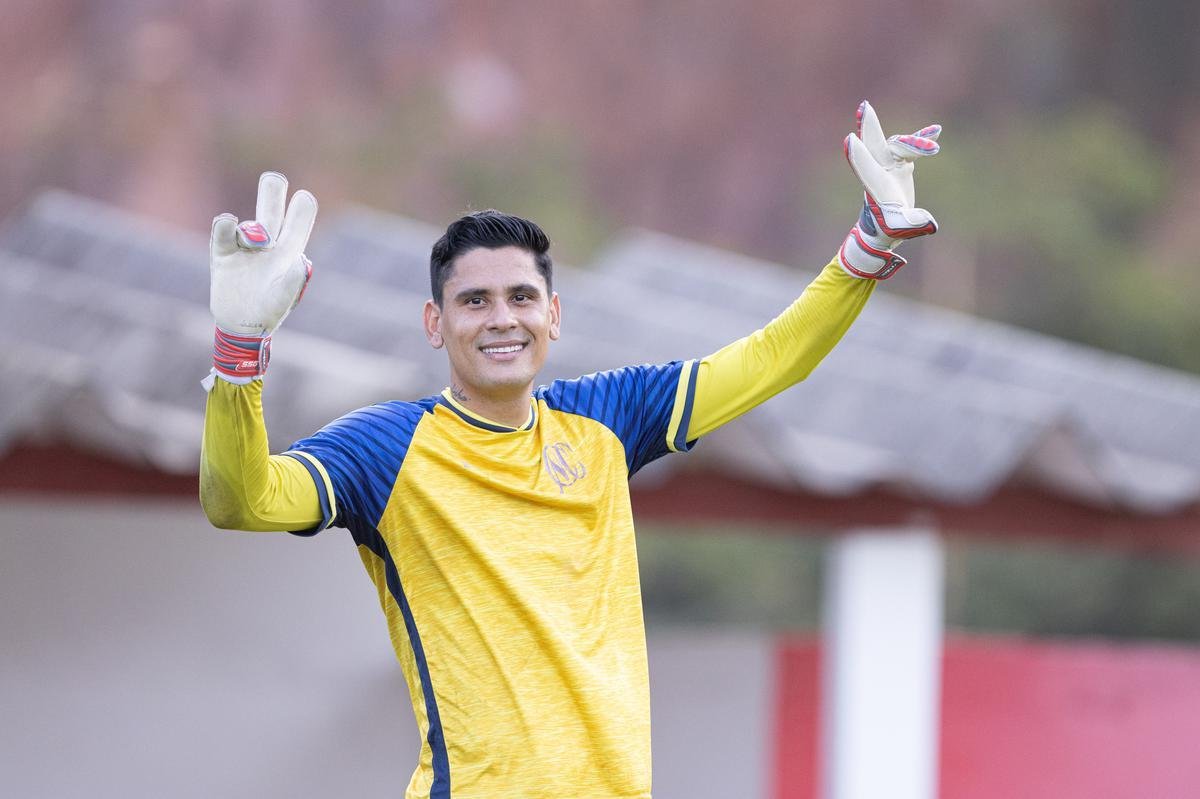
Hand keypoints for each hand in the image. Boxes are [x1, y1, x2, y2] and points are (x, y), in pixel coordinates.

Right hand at [209, 172, 316, 381]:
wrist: (243, 325)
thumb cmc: (270, 310)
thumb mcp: (285, 295)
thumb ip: (293, 278)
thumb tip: (299, 262)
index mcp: (289, 250)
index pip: (298, 223)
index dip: (302, 209)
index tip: (304, 197)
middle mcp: (268, 244)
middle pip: (270, 209)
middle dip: (272, 191)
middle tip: (274, 178)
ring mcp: (245, 247)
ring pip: (248, 222)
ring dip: (251, 229)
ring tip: (256, 242)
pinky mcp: (223, 253)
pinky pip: (223, 231)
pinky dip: (225, 225)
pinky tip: (228, 222)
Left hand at [837, 101, 939, 279]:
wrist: (885, 227)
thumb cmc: (890, 230)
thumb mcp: (901, 228)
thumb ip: (913, 224)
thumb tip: (928, 224)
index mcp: (876, 187)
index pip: (866, 168)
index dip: (859, 155)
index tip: (850, 139)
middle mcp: (879, 172)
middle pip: (873, 145)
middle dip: (869, 128)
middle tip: (863, 107)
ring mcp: (888, 165)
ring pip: (898, 144)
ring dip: (915, 142)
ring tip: (934, 144)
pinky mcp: (900, 164)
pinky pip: (910, 146)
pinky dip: (921, 138)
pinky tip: (936, 131)